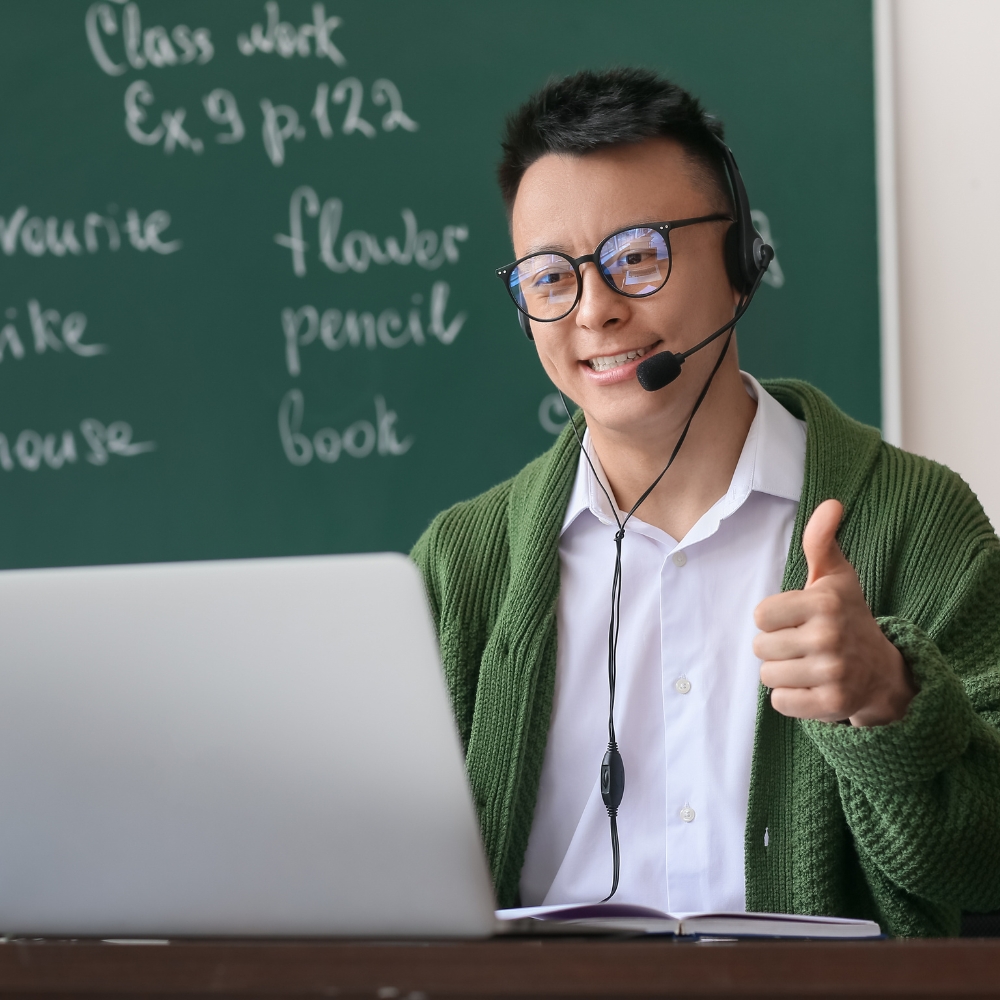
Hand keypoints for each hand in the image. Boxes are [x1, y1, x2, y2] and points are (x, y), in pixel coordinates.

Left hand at [753, 499, 915, 727]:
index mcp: (823, 603)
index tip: (798, 619)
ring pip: (767, 676)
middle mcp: (829, 637)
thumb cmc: (846, 616)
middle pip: (759, 648)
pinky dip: (790, 698)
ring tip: (809, 665)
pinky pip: (779, 702)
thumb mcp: (835, 576)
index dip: (773, 619)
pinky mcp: (832, 705)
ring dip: (782, 673)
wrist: (881, 671)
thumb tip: (831, 502)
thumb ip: (821, 541)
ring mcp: (832, 673)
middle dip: (776, 647)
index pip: (760, 616)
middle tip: (805, 645)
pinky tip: (812, 687)